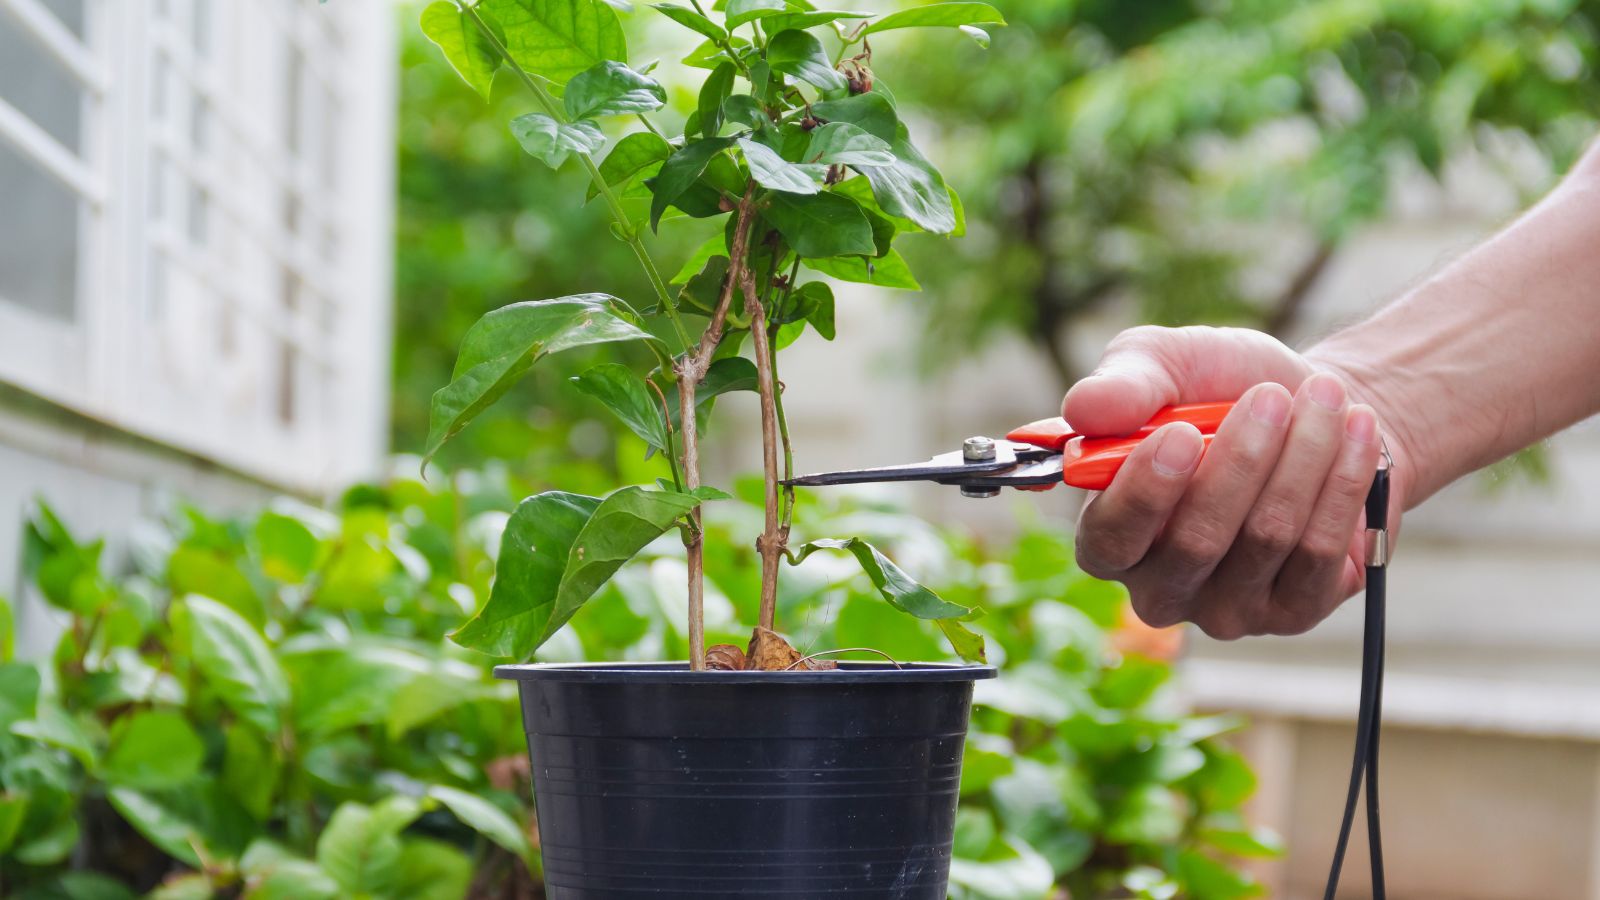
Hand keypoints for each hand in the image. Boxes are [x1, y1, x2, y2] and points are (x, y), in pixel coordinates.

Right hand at [1065, 326, 1392, 637]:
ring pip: (1265, 539)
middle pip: (1193, 544)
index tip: (1179, 432)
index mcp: (1109, 533)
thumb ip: (1124, 382)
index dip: (1143, 494)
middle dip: (1241, 461)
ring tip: (1324, 395)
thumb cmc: (1221, 386)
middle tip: (1271, 396)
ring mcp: (1228, 607)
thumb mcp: (1167, 361)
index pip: (1109, 541)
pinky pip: (1319, 553)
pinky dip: (1342, 482)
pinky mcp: (1294, 610)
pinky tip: (1356, 431)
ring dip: (1303, 456)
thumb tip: (1082, 409)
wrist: (1312, 406)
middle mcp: (1160, 585)